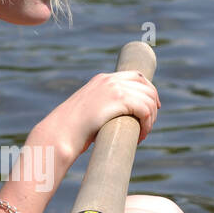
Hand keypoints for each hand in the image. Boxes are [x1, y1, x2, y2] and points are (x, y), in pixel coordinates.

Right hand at [35, 70, 160, 170]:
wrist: (60, 133)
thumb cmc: (71, 130)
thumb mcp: (87, 111)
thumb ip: (102, 109)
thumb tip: (114, 121)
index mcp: (102, 79)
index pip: (136, 76)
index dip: (149, 90)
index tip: (153, 107)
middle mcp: (109, 80)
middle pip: (146, 85)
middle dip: (153, 105)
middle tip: (148, 125)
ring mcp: (114, 88)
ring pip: (148, 99)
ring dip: (151, 118)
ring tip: (142, 134)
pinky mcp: (118, 100)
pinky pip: (145, 110)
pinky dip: (147, 124)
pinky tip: (140, 136)